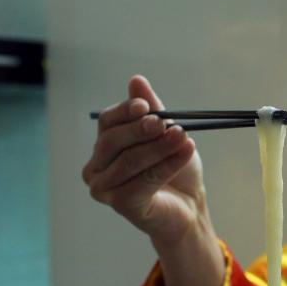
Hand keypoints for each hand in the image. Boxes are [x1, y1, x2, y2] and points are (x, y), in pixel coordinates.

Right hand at [82, 75, 202, 246]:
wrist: (190, 204)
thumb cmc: (175, 168)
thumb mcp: (167, 134)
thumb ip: (153, 110)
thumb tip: (137, 80)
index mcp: (104, 145)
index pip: (108, 122)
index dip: (126, 111)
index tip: (146, 106)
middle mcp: (96, 166)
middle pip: (113, 141)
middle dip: (141, 130)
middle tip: (165, 124)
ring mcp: (105, 188)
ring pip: (130, 161)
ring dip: (159, 148)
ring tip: (184, 138)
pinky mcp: (121, 205)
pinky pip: (144, 181)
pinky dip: (167, 166)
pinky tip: (185, 154)